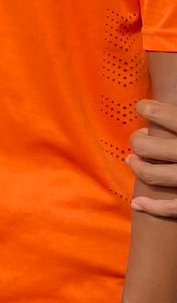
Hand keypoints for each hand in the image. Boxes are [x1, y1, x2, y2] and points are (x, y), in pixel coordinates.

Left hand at [130, 99, 176, 217]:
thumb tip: (166, 94)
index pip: (170, 117)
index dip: (151, 108)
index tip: (143, 106)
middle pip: (148, 146)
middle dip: (138, 141)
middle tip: (140, 138)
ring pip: (152, 174)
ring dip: (138, 168)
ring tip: (132, 161)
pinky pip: (171, 208)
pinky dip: (152, 208)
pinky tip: (137, 203)